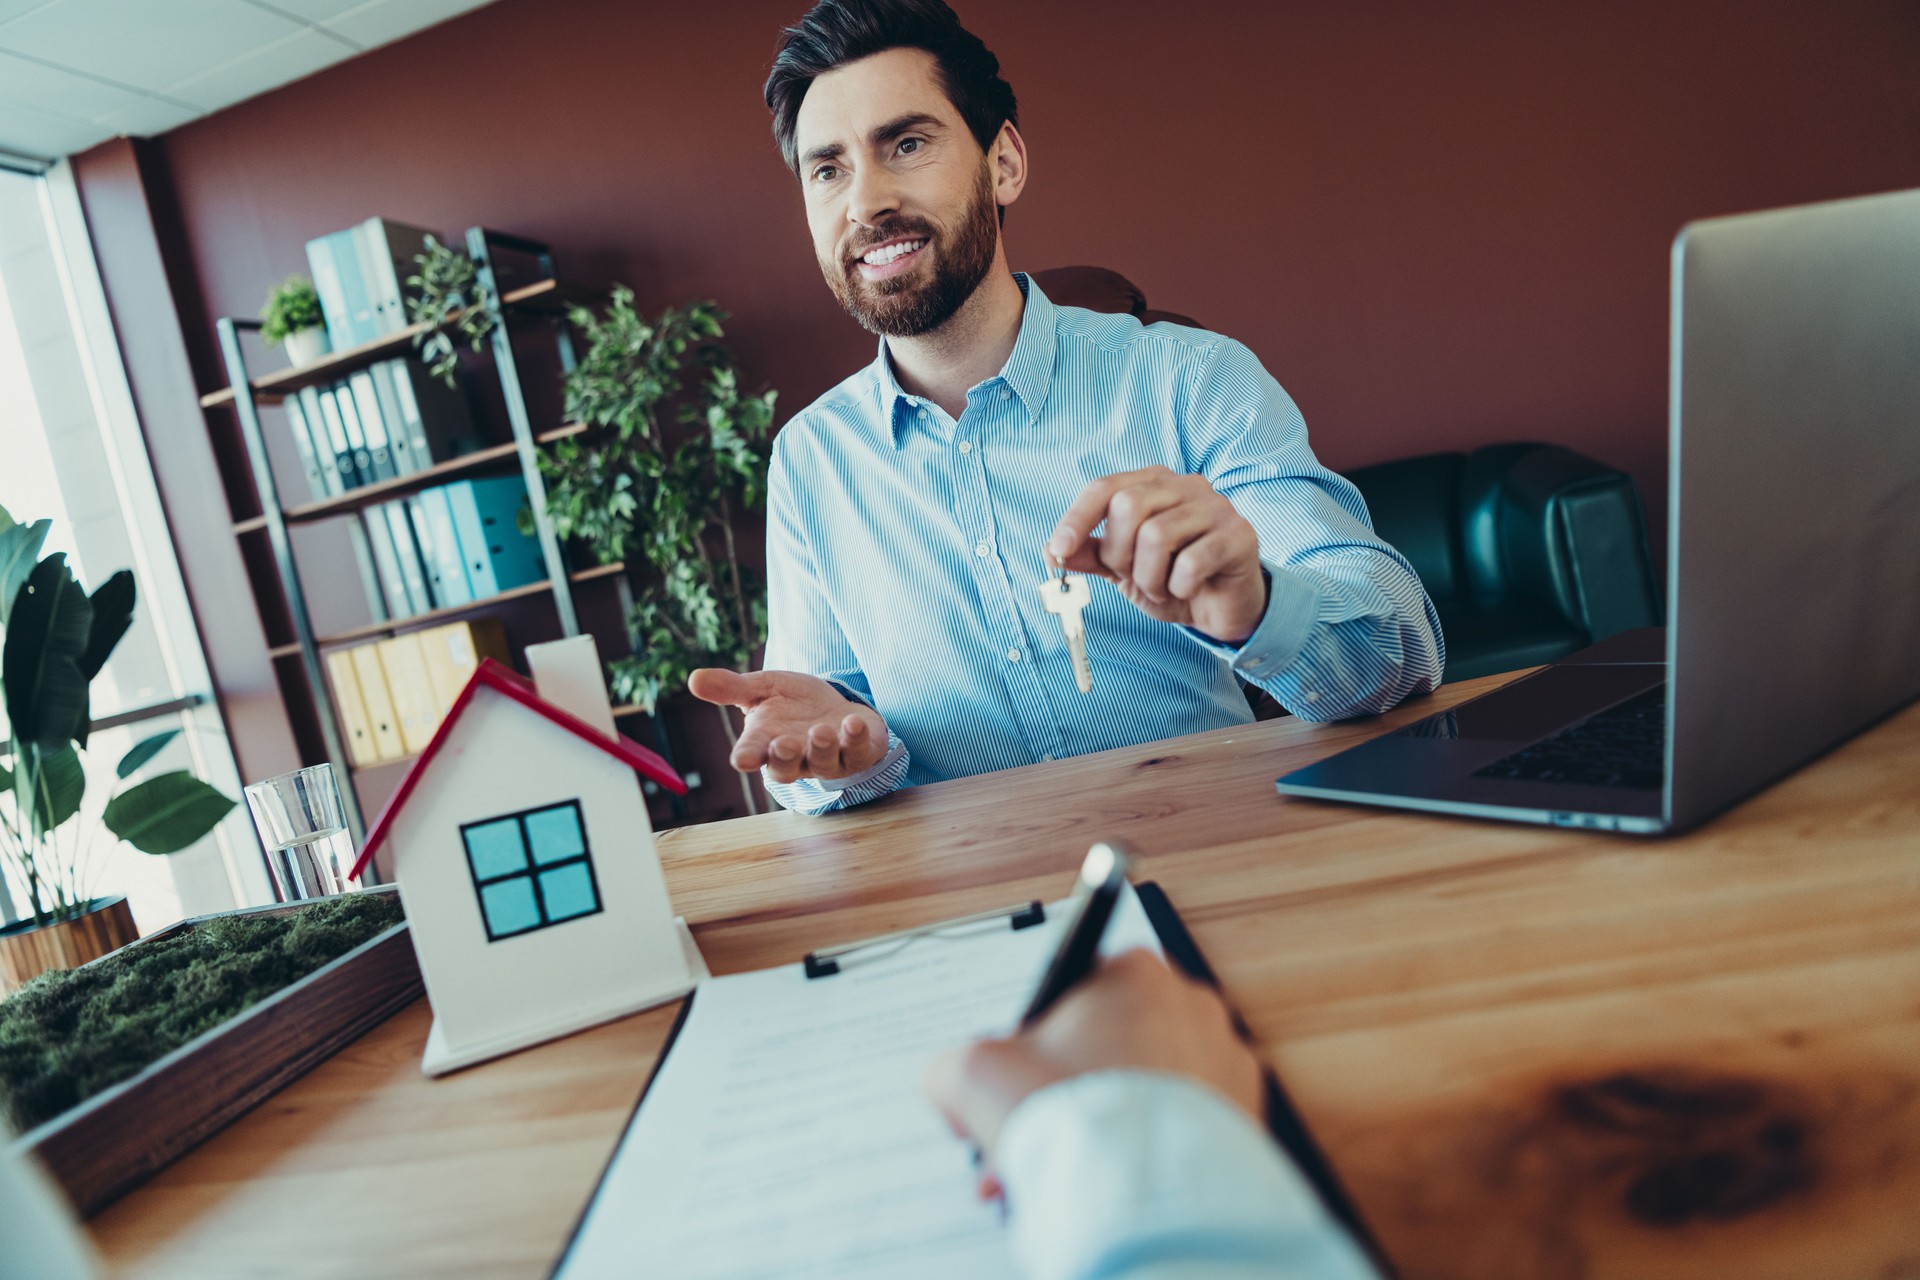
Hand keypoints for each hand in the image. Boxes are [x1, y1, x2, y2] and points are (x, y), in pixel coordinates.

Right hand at [687, 669, 889, 783]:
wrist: (835, 707)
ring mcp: (828, 760)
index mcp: (767, 743)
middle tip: (783, 743)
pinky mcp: (858, 754)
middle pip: (786, 769)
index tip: (742, 758)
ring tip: (820, 731)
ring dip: (822, 748)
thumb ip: (732, 688)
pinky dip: (856, 739)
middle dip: (785, 758)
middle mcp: (796, 757)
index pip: (752, 755)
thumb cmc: (792, 702)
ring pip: (823, 764)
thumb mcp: (762, 689)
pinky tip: (853, 721)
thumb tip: (693, 678)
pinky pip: (859, 753)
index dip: (747, 757)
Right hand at [923, 949, 1264, 1194]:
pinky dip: (1149, 1144)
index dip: (1036, 1036)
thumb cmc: (1074, 1121)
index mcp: (1135, 972)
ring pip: (1147, 1085)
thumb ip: (954, 1063)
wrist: (1144, 1198)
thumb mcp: (973, 1073)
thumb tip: (954, 1082)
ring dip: (1103, 1118)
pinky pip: (1183, 1123)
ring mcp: (1227, 1060)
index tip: (1023, 1072)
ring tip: (1065, 1162)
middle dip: (1066, 1087)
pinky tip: (1112, 1173)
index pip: (1074, 987)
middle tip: (1033, 1127)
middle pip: (1110, 1041)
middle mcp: (1191, 1004)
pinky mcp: (1246, 1115)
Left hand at [1048, 466, 1264, 642]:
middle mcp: (1185, 485)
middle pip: (1128, 507)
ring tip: (1162, 589)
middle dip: (1119, 555)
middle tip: (1133, 578)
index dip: (1076, 518)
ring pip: (1156, 536)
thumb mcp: (1124, 570)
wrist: (1225, 608)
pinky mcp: (1239, 535)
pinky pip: (1191, 562)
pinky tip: (1188, 590)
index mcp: (1153, 484)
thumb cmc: (1175, 581)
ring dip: (1149, 578)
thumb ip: (1092, 556)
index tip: (1058, 550)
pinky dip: (1179, 587)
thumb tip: (1051, 550)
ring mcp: (1216, 507)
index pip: (1105, 487)